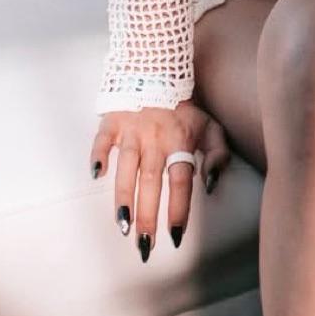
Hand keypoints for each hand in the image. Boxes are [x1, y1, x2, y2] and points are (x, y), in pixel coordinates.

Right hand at [90, 101, 231, 261]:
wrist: (157, 70)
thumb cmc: (184, 108)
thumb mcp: (210, 127)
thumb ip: (217, 156)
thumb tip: (209, 185)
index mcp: (180, 141)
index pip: (181, 181)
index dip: (179, 209)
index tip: (175, 236)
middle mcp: (156, 139)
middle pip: (152, 182)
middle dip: (148, 215)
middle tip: (144, 245)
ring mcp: (132, 131)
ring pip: (126, 167)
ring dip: (123, 196)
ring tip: (122, 225)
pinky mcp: (112, 122)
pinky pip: (102, 141)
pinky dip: (98, 156)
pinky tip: (96, 175)